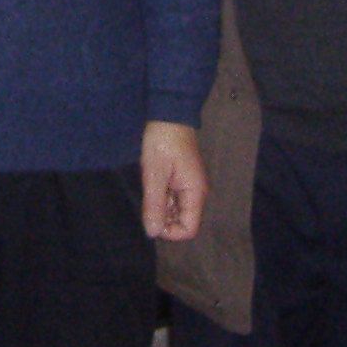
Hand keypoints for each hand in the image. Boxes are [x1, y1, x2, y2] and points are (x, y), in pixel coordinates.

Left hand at [141, 121, 206, 241]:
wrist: (169, 114)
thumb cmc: (162, 141)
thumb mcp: (154, 174)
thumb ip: (154, 205)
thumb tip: (152, 233)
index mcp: (195, 193)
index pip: (189, 229)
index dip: (170, 231)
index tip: (152, 216)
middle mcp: (197, 193)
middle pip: (183, 221)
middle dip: (164, 218)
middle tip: (149, 198)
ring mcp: (190, 186)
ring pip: (177, 210)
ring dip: (162, 206)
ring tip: (151, 187)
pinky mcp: (183, 179)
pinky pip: (174, 198)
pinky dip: (162, 196)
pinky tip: (154, 182)